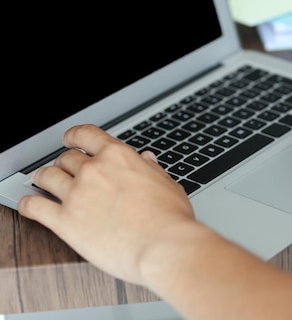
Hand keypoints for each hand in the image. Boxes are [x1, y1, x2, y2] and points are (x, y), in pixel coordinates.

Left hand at [18, 124, 196, 284]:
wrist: (163, 247)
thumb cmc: (171, 219)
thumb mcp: (168, 185)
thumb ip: (151, 170)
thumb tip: (146, 161)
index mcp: (119, 157)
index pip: (87, 135)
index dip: (74, 136)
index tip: (71, 141)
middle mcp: (94, 171)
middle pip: (66, 158)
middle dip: (64, 163)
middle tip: (65, 171)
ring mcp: (76, 194)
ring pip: (46, 176)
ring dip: (43, 178)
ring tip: (43, 183)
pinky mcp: (64, 221)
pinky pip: (33, 206)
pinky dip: (27, 204)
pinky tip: (30, 205)